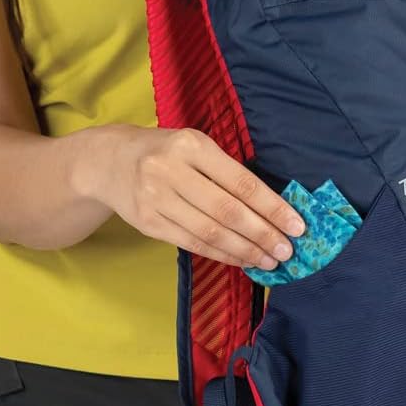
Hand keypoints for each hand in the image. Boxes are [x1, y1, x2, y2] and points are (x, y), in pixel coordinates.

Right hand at [84, 124, 305, 269]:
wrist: (109, 161)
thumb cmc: (165, 151)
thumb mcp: (194, 145)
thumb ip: (226, 171)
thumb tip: (272, 208)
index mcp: (192, 145)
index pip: (241, 182)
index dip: (272, 206)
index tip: (297, 225)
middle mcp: (172, 170)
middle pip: (227, 211)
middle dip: (262, 234)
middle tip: (287, 250)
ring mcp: (156, 199)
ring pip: (210, 232)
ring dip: (244, 250)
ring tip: (269, 260)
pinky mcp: (148, 223)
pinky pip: (191, 243)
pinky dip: (221, 254)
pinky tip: (241, 259)